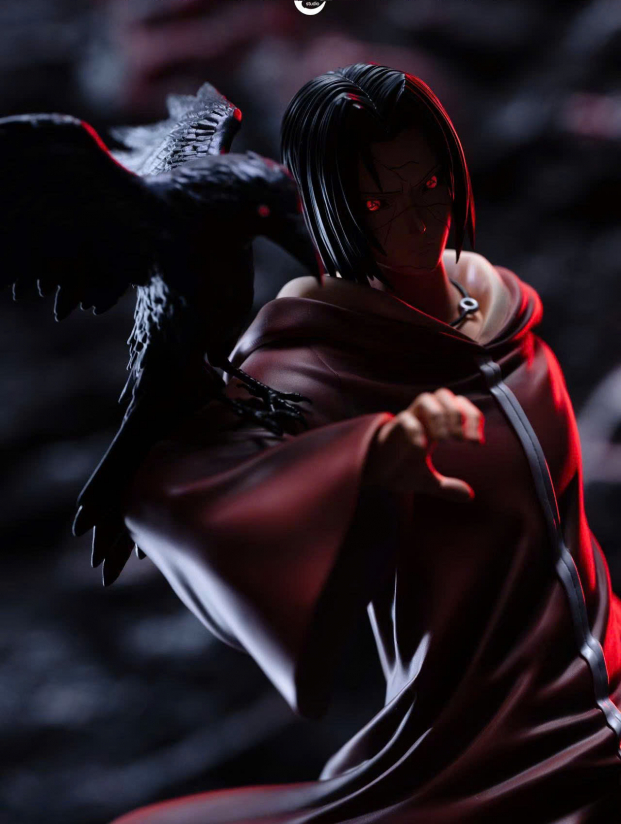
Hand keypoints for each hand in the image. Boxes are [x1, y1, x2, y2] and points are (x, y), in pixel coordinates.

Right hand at [364, 388, 483, 499]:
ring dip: (441, 417)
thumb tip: (469, 496)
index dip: (472, 418)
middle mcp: (422, 418)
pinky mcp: (391, 429)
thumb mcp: (427, 481)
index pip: (459, 405)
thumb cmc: (398, 469)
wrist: (371, 473)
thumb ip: (447, 487)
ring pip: (427, 399)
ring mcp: (406, 420)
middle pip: (445, 395)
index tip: (477, 443)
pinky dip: (417, 431)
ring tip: (446, 440)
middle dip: (459, 415)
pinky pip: (406, 420)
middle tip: (464, 441)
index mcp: (435, 424)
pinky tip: (422, 448)